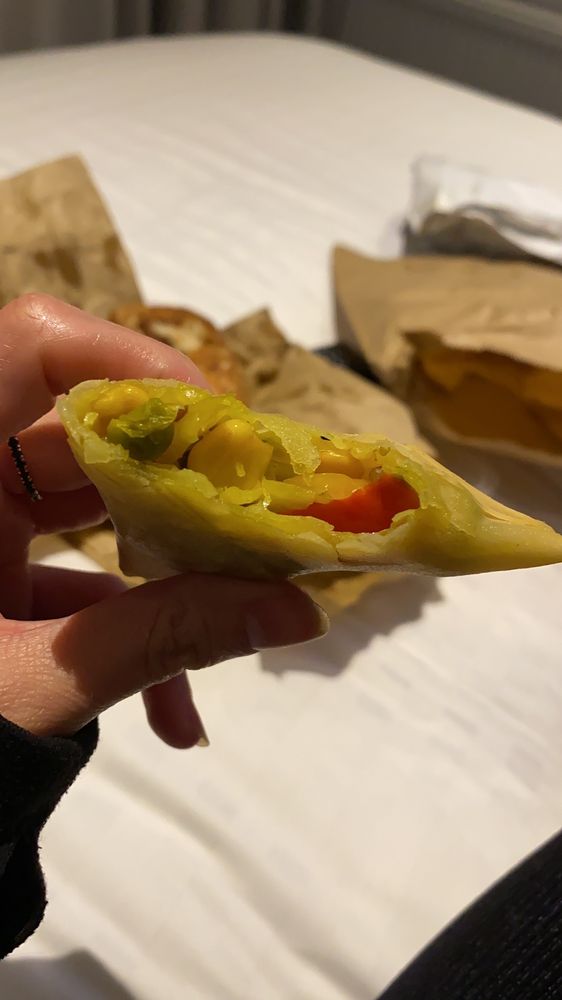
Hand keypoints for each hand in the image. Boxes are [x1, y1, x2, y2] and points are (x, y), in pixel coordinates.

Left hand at [0, 295, 327, 746]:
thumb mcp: (35, 683)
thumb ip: (162, 639)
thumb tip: (296, 612)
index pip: (30, 346)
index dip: (129, 361)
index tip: (220, 425)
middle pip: (88, 429)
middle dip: (184, 478)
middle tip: (262, 516)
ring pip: (97, 504)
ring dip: (170, 559)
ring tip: (242, 606)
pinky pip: (77, 574)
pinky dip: (128, 628)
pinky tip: (173, 710)